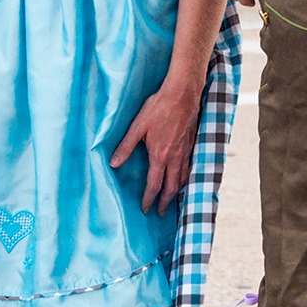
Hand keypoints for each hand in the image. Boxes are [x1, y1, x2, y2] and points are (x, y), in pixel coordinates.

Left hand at [112, 78, 204, 213]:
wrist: (183, 93)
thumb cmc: (159, 107)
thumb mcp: (137, 126)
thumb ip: (126, 146)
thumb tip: (113, 164)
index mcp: (160, 156)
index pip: (154, 184)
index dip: (149, 199)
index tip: (145, 209)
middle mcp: (175, 157)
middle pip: (172, 187)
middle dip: (165, 202)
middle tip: (160, 212)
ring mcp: (186, 151)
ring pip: (183, 178)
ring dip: (177, 191)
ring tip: (173, 199)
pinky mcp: (193, 143)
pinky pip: (191, 167)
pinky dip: (186, 177)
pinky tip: (184, 177)